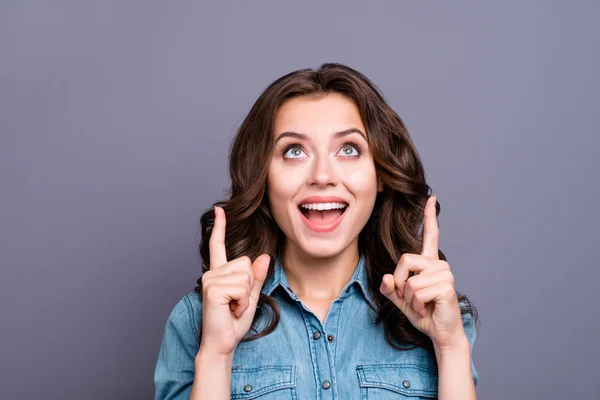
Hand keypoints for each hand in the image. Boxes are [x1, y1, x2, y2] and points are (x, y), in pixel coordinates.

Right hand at [199, 206, 270, 356]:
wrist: (222, 343)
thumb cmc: (233, 322)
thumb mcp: (251, 297)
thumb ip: (256, 277)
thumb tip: (263, 257)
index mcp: (219, 273)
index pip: (218, 246)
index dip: (219, 227)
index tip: (219, 209)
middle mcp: (212, 273)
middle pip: (246, 263)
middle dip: (249, 285)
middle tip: (236, 303)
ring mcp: (210, 279)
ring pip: (245, 275)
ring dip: (246, 296)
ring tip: (233, 307)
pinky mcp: (213, 288)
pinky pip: (242, 287)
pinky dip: (242, 302)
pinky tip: (230, 310)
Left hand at [379, 195, 464, 348]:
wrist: (440, 333)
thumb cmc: (423, 313)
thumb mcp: (400, 299)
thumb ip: (390, 288)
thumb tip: (386, 277)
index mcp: (429, 263)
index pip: (430, 235)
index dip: (429, 217)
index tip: (431, 197)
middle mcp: (439, 264)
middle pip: (405, 260)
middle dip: (399, 283)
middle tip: (410, 298)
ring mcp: (445, 275)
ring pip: (409, 281)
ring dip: (408, 299)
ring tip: (421, 305)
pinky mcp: (446, 287)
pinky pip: (417, 292)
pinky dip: (415, 305)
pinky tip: (427, 309)